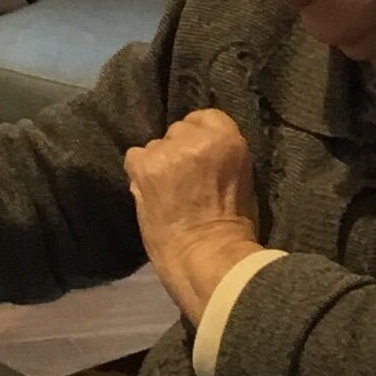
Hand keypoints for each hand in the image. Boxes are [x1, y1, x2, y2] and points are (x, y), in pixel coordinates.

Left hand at [124, 108, 262, 322]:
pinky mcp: (143, 167)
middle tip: (184, 179)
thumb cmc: (234, 228)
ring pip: (155, 146)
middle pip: (178, 130)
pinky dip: (140, 172)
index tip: (200, 158)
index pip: (205, 117)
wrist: (208, 258)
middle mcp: (195, 137)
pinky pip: (135, 157)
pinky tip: (150, 192)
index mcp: (228, 138)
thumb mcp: (241, 178)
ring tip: (166, 190)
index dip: (200, 137)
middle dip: (179, 150)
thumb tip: (198, 152)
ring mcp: (166, 151)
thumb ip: (219, 156)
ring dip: (160, 163)